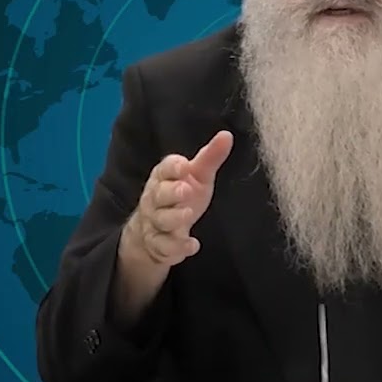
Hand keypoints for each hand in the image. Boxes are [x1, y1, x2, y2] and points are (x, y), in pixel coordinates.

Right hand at [123, 130, 233, 267]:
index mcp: (164, 177)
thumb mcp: (197, 176)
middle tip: (186, 190)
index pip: (164, 169)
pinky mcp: (159, 245)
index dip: (172, 167)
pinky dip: (177, 247)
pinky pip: (164, 246)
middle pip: (159, 194)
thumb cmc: (180, 196)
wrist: (155, 231)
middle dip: (171, 192)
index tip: (184, 165)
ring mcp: (155, 223)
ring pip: (161, 220)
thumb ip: (210, 157)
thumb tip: (227, 135)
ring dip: (174, 218)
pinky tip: (192, 245)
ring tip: (188, 215)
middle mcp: (155, 199)